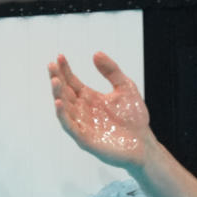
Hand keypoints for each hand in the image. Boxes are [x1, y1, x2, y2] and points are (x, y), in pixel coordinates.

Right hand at [48, 52, 153, 171]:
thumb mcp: (125, 87)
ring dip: (58, 94)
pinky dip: (62, 115)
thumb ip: (111, 71)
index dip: (65, 70)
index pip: (72, 82)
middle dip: (57, 79)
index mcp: (89, 98)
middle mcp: (82, 110)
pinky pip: (69, 126)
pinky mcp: (84, 138)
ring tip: (55, 81)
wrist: (144, 143)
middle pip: (64, 92)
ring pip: (64, 107)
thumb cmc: (134, 118)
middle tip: (52, 65)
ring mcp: (82, 124)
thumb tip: (96, 53)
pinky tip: (59, 103)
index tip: (60, 57)